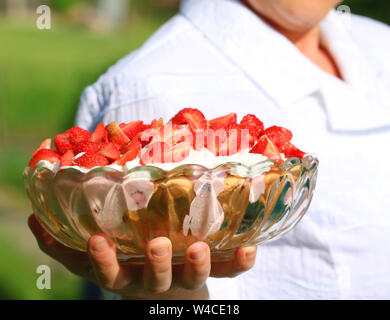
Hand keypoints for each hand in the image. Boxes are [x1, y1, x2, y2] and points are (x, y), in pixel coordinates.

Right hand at [28, 214, 256, 298]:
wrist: (171, 291)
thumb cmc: (130, 267)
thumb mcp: (96, 259)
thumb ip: (65, 244)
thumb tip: (33, 220)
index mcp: (128, 275)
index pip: (111, 273)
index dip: (104, 261)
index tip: (97, 240)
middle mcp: (156, 279)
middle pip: (155, 279)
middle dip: (156, 264)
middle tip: (154, 245)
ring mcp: (186, 277)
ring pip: (192, 277)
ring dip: (197, 264)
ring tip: (198, 247)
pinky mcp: (213, 271)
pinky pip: (229, 270)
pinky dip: (240, 261)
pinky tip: (250, 247)